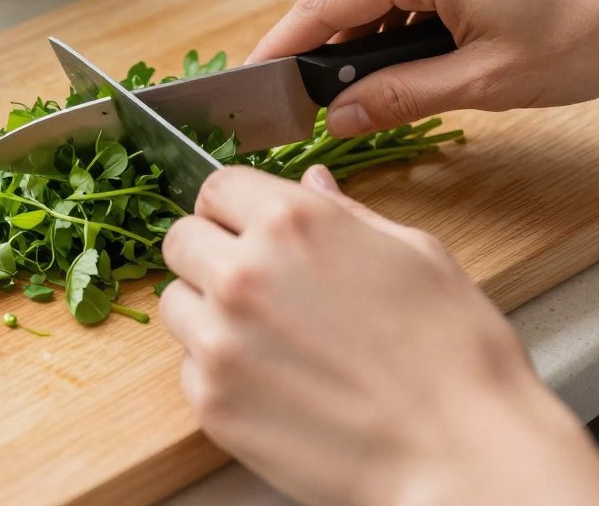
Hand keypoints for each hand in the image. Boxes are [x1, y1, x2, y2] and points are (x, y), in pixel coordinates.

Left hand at [160, 165, 598, 505]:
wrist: (464, 458)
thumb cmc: (454, 352)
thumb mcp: (412, 252)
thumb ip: (344, 211)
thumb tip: (311, 181)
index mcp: (291, 221)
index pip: (216, 187)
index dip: (231, 206)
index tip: (242, 226)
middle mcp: (242, 272)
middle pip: (180, 239)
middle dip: (208, 251)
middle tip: (249, 281)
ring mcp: (220, 339)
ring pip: (175, 301)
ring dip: (205, 309)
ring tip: (261, 335)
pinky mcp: (212, 402)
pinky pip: (188, 367)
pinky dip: (216, 371)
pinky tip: (270, 383)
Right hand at [250, 0, 598, 135]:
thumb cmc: (594, 32)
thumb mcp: (487, 80)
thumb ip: (400, 96)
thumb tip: (339, 116)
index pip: (326, 1)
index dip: (283, 43)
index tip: (253, 74)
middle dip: (323, 43)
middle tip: (308, 96)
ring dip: (360, 30)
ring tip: (363, 83)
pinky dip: (393, 11)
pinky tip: (400, 49)